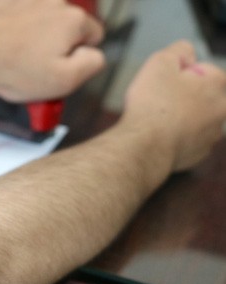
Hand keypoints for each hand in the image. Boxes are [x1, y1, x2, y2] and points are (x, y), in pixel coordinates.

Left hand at [0, 0, 104, 100]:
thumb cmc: (14, 71)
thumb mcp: (64, 81)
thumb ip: (92, 64)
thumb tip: (95, 53)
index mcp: (74, 19)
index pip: (94, 37)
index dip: (77, 57)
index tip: (55, 66)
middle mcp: (56, 1)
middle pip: (69, 26)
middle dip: (56, 44)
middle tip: (33, 64)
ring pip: (46, 19)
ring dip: (37, 34)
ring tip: (17, 54)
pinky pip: (24, 14)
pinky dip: (19, 26)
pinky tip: (7, 41)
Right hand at [122, 41, 225, 171]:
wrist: (145, 146)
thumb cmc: (152, 104)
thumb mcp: (160, 62)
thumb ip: (179, 50)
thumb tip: (187, 54)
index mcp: (218, 84)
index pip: (203, 70)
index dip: (181, 73)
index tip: (164, 82)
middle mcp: (222, 109)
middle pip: (204, 96)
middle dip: (186, 96)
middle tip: (161, 101)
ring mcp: (212, 134)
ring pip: (199, 119)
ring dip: (184, 117)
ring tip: (159, 121)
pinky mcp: (200, 154)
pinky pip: (191, 140)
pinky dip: (179, 137)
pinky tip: (162, 137)